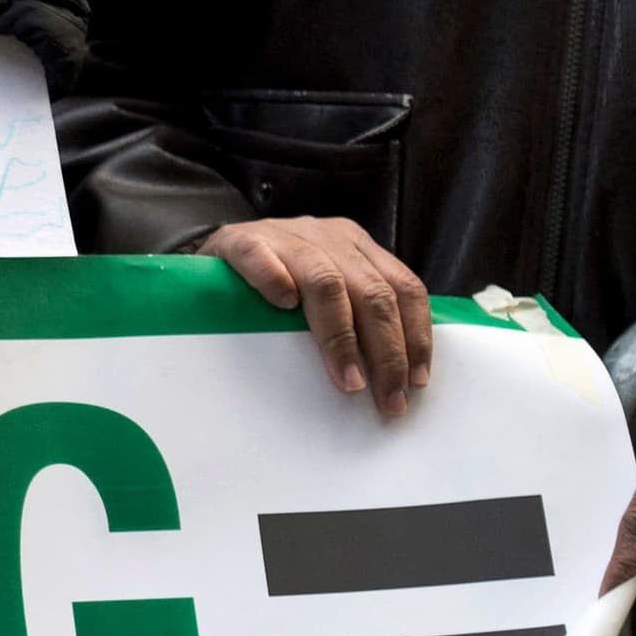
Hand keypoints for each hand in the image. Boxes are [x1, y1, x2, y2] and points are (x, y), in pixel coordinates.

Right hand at [207, 216, 428, 420]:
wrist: (219, 247)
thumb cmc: (277, 277)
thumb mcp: (328, 288)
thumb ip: (357, 312)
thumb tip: (396, 375)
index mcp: (356, 247)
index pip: (404, 289)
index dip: (415, 336)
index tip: (416, 381)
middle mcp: (327, 237)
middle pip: (372, 293)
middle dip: (387, 352)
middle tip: (388, 398)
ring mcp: (285, 237)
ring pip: (326, 282)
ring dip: (341, 337)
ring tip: (348, 379)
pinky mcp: (241, 241)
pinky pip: (261, 258)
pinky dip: (274, 280)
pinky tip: (282, 306)